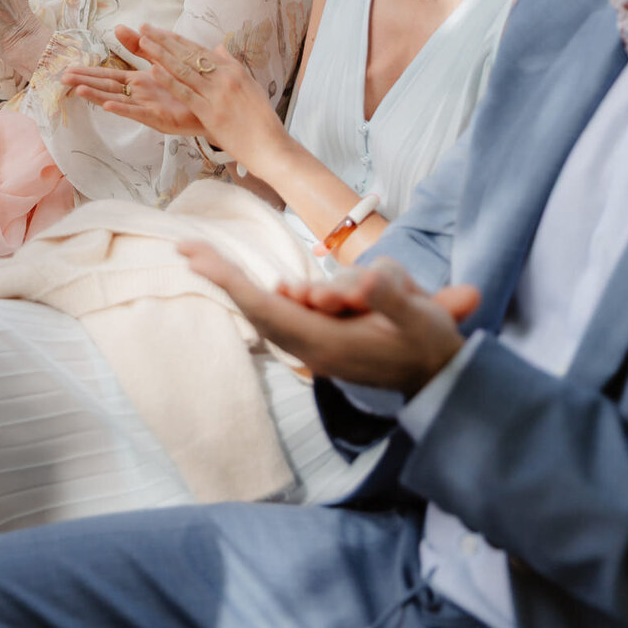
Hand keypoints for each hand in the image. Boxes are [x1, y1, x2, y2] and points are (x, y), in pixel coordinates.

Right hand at [64, 24, 200, 132]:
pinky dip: (123, 108)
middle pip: (106, 87)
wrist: (213, 105)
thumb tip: (119, 27)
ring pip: (117, 99)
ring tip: (78, 90)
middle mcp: (139, 95)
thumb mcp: (160, 60)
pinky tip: (108, 104)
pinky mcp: (159, 117)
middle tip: (62, 78)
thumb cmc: (187, 87)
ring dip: (97, 95)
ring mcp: (147, 107)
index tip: (67, 69)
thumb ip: (140, 46)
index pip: (108, 75)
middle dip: (85, 82)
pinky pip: (138, 112)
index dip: (88, 72)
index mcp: (139, 83)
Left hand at [129, 26, 289, 168]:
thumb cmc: (261, 119)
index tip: (160, 31)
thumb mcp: (251, 85)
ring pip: (183, 69)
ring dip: (161, 55)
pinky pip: (185, 93)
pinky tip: (154, 70)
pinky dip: (169, 80)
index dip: (177, 39)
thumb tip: (218, 47)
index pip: (199, 50)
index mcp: (233, 70)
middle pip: (188, 55)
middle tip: (145, 29)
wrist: (270, 145)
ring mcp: (216, 94)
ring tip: (144, 43)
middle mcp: (224, 77)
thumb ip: (232, 65)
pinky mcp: (210, 113)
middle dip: (164, 41)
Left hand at [180, 245, 478, 393]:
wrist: (441, 378)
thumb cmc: (428, 344)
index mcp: (327, 343)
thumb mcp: (420, 318)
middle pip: (256, 308)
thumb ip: (390, 298)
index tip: (199, 260)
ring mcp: (315, 348)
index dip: (232, 282)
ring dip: (239, 284)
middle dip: (222, 277)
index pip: (266, 308)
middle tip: (186, 249)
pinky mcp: (323, 342)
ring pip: (268, 311)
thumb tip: (366, 278)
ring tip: (204, 258)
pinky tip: (262, 283)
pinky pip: (284, 315)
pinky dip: (264, 296)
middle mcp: (312, 349)